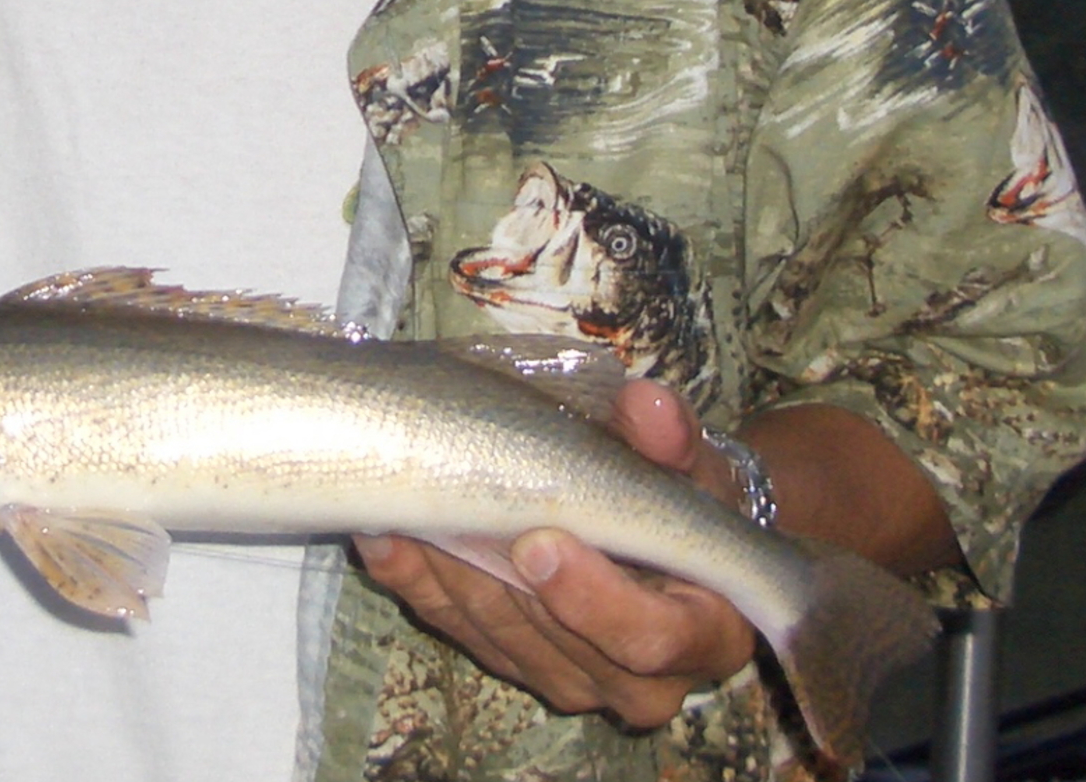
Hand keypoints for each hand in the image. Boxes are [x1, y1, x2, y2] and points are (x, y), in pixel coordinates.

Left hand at [355, 379, 755, 728]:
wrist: (662, 533)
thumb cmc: (681, 496)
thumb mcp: (690, 462)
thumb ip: (671, 439)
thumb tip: (649, 405)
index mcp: (702, 634)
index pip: (649, 638)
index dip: (590, 598)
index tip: (539, 543)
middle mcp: (639, 680)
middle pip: (555, 639)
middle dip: (497, 575)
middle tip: (452, 508)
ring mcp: (570, 678)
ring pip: (496, 637)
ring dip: (448, 574)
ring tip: (408, 508)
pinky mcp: (514, 663)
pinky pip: (455, 631)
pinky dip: (416, 583)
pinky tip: (383, 535)